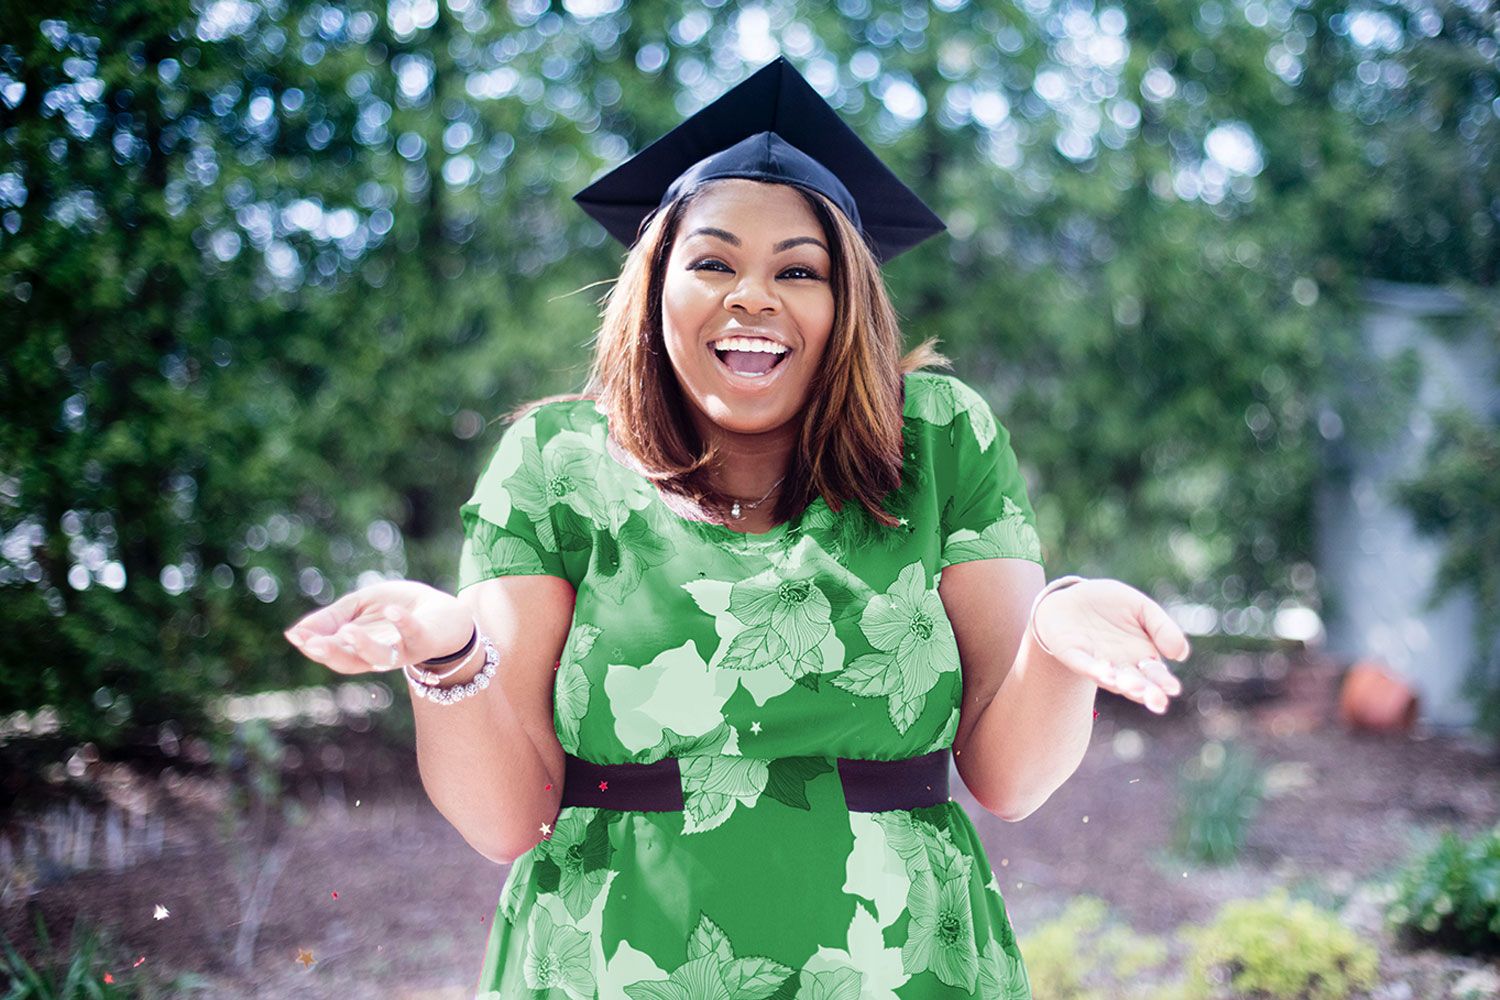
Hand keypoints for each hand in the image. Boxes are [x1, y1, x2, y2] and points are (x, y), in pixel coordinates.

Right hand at [282, 579, 472, 675]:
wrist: (444, 612)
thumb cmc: (398, 609)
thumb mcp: (360, 607)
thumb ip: (332, 618)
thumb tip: (296, 632)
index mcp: (359, 649)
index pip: (332, 653)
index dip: (313, 646)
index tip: (296, 636)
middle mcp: (379, 656)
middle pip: (350, 662)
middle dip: (331, 653)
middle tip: (312, 643)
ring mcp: (402, 651)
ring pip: (380, 657)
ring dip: (363, 645)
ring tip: (347, 631)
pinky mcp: (424, 640)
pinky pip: (413, 634)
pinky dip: (403, 623)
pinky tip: (393, 611)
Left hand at [1032, 578, 1189, 714]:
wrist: (1073, 595)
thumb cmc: (1112, 604)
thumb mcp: (1142, 608)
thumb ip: (1162, 628)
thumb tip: (1181, 655)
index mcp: (1141, 657)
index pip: (1156, 675)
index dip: (1164, 683)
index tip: (1172, 689)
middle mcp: (1120, 666)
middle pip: (1136, 684)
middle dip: (1146, 693)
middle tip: (1157, 700)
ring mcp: (1096, 662)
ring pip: (1111, 678)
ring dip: (1122, 683)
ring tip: (1133, 686)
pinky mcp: (1073, 654)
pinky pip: (1084, 664)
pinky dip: (1094, 669)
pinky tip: (1105, 673)